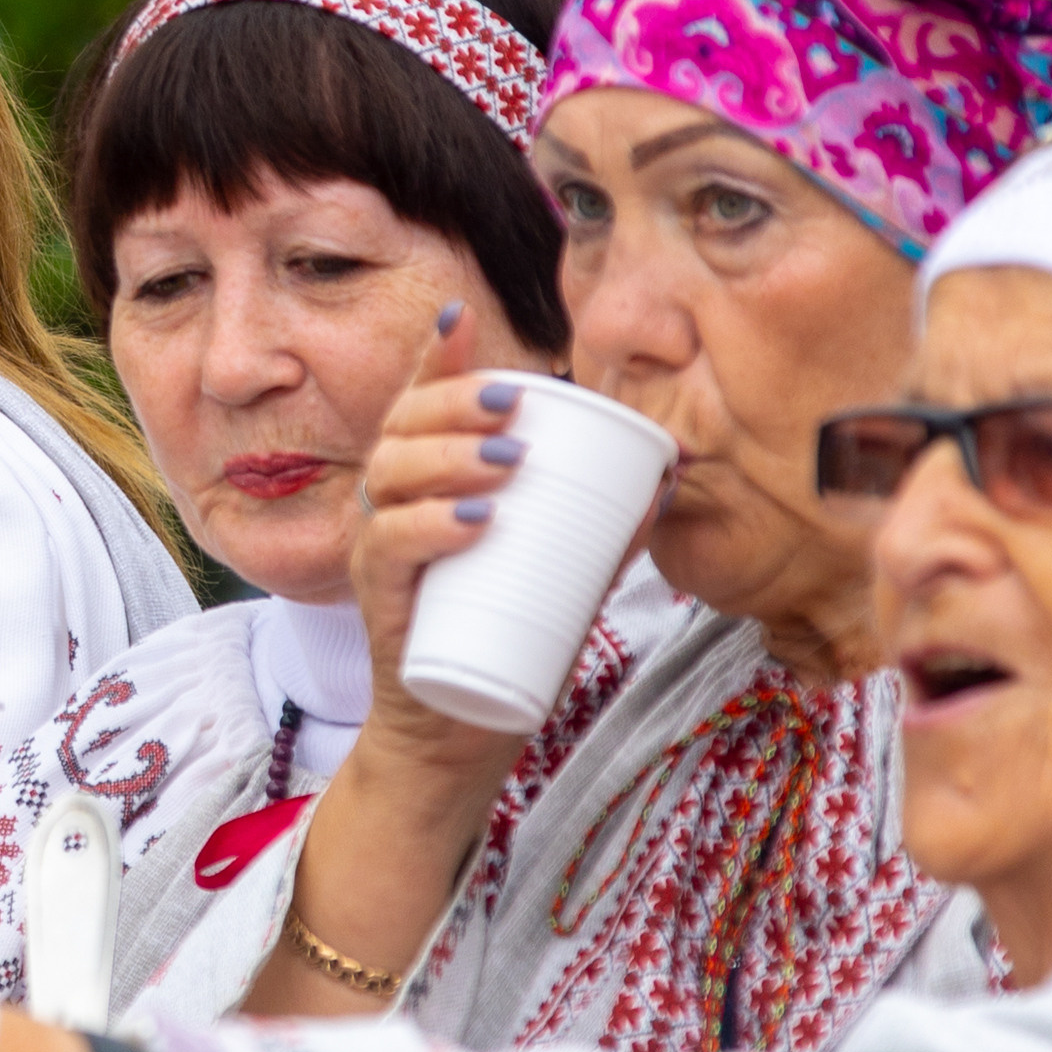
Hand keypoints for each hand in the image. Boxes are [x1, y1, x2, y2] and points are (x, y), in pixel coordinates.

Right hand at [239, 303, 539, 1019]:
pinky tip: (474, 520)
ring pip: (393, 478)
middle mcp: (391, 506)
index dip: (435, 358)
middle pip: (406, 428)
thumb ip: (604, 522)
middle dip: (456, 400)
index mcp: (428, 484)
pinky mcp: (382, 603)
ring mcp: (380, 553)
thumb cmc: (504, 640)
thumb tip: (671, 469)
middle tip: (517, 402)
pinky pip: (390, 550)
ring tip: (509, 459)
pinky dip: (430, 529)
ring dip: (450, 457)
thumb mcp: (561, 571)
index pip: (421, 405)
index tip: (460, 316)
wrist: (459, 735)